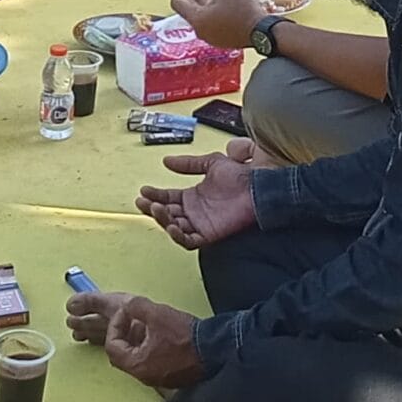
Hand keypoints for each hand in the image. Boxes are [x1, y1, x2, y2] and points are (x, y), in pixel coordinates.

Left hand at [67, 293, 203, 390]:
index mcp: (137, 365)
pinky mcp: (171, 376)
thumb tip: (127, 306)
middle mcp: (145, 376)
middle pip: (122, 356)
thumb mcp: (156, 314)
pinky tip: (159, 334)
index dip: (115, 326)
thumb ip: (135, 307)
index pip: (112, 347)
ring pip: (137, 359)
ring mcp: (158, 379)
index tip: (126, 314)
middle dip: (124, 334)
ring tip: (146, 323)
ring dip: (137, 341)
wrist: (214, 349)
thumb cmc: (186, 336)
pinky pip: (151, 363)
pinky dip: (149, 348)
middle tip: (131, 319)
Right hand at [137, 148, 261, 249]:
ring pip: (174, 227)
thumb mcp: (211, 162)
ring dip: (162, 219)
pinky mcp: (209, 234)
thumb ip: (188, 163)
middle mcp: (195, 212)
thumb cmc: (240, 174)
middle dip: (153, 208)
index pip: (168, 198)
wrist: (258, 185)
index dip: (155, 194)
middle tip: (143, 201)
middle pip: (167, 213)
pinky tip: (172, 225)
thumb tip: (166, 161)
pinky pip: (189, 241)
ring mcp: (201, 224)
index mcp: (193, 196)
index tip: (144, 190)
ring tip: (155, 208)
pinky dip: (178, 236)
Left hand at [171, 0, 266, 49]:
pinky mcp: (221, 38)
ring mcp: (211, 36)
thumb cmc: (244, 10)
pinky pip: (209, 21)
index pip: (177, 2)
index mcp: (197, 20)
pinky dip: (209, 7)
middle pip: (187, 7)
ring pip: (199, 14)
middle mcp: (200, 31)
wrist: (262, 31)